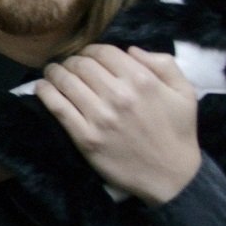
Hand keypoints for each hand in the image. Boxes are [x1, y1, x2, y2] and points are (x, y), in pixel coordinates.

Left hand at [36, 44, 200, 205]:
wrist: (170, 175)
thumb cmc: (177, 131)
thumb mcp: (184, 92)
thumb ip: (163, 64)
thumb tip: (131, 49)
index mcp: (142, 80)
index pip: (103, 52)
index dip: (90, 50)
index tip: (86, 55)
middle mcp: (119, 95)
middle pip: (81, 65)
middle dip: (72, 61)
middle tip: (68, 65)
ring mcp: (100, 117)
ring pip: (65, 81)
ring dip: (54, 73)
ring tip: (51, 73)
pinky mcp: (85, 137)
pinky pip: (57, 107)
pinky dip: (45, 92)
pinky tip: (42, 87)